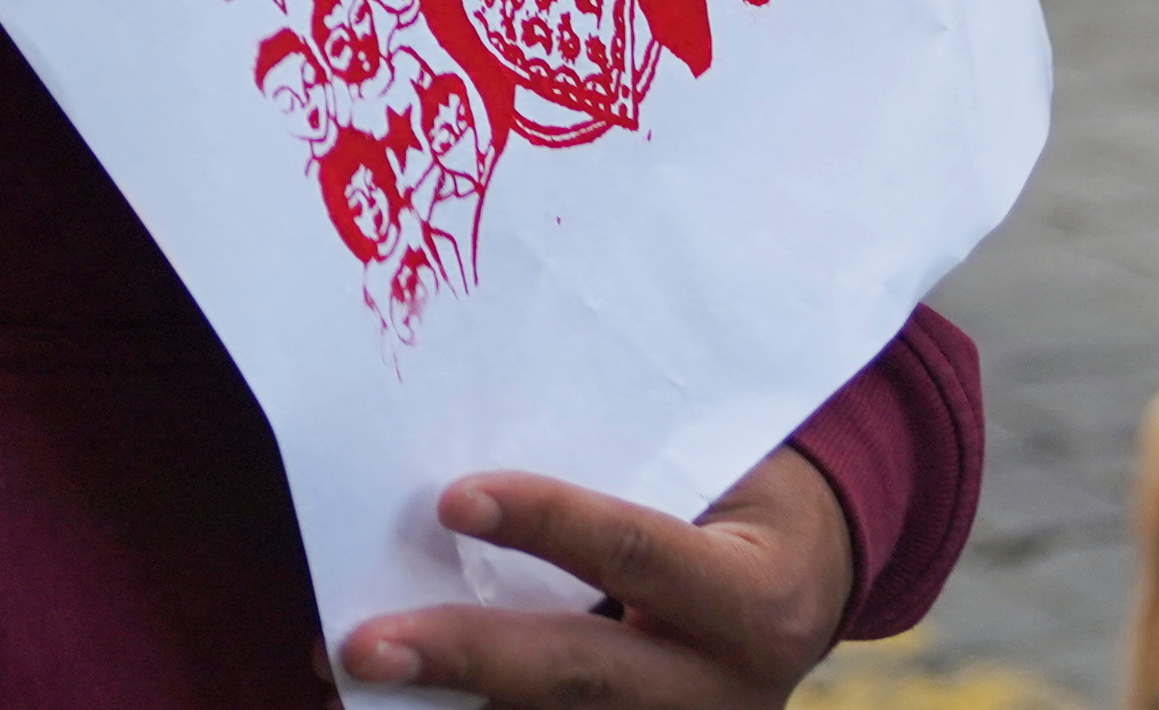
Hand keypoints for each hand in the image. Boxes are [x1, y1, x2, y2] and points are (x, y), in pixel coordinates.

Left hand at [335, 450, 858, 705]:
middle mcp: (725, 691)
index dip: (547, 523)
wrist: (812, 583)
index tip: (449, 501)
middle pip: (577, 676)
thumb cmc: (739, 498)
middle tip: (360, 645)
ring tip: (346, 683)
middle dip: (462, 657)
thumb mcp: (713, 473)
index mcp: (754, 599)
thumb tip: (461, 471)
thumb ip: (619, 472)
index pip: (637, 554)